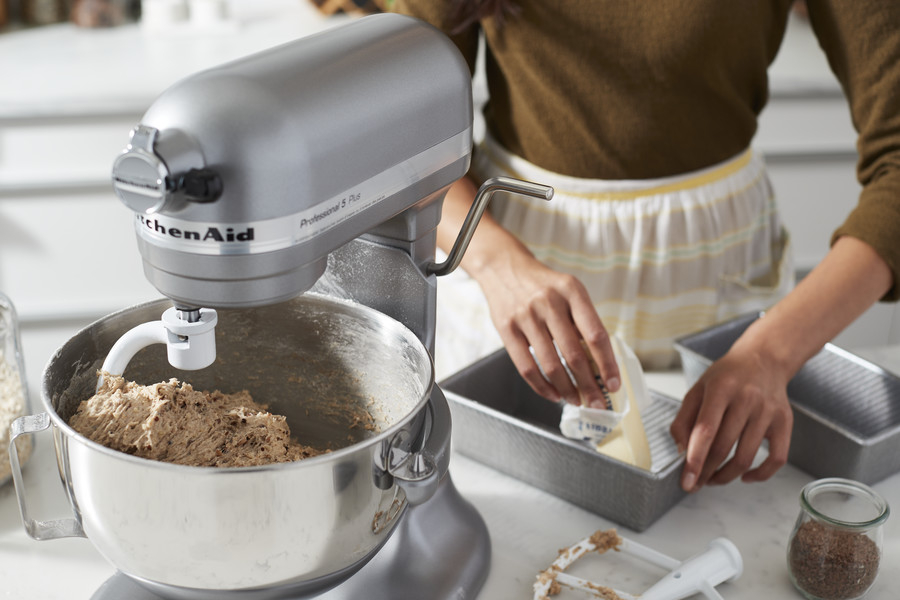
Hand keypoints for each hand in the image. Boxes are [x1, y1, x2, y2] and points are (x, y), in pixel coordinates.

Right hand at [476, 240, 620, 407]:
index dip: (607, 363)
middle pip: (574, 354)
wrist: (504, 268)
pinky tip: (553, 394)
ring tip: (576, 400)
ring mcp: (526, 316)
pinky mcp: (507, 329)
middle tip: (597, 402)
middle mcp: (550, 302)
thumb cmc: (543, 285)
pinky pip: (526, 367)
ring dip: (566, 390)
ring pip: (551, 365)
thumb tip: (600, 363)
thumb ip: (582, 321)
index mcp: (572, 291)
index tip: (614, 384)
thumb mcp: (568, 291)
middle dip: (589, 385)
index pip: (595, 334)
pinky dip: (542, 387)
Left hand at [669, 343, 792, 491]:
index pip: (706, 430)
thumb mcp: (698, 389)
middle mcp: (747, 400)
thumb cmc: (727, 376)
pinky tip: (744, 476)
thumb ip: (684, 418)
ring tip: (713, 479)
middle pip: (725, 448)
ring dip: (727, 476)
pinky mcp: (785, 422)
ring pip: (747, 457)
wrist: (764, 359)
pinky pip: (777, 458)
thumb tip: (681, 450)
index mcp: (721, 389)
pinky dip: (760, 474)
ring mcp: (768, 412)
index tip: (687, 481)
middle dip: (706, 472)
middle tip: (696, 483)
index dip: (695, 460)